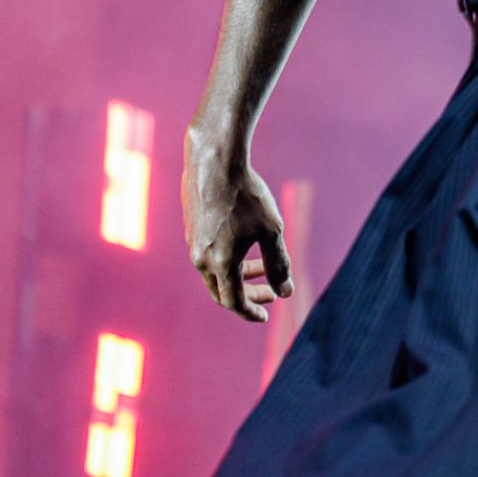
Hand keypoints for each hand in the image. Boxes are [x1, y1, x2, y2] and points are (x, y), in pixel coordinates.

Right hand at [183, 126, 293, 321]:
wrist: (215, 160)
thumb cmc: (246, 195)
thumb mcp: (271, 230)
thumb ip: (279, 264)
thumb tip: (286, 292)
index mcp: (219, 264)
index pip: (234, 302)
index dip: (250, 311)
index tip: (265, 316)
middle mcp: (200, 258)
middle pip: (222, 291)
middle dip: (247, 295)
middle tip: (270, 292)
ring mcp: (193, 243)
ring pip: (215, 272)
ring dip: (239, 275)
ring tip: (262, 267)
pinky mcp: (191, 227)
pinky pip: (208, 255)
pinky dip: (227, 260)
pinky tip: (245, 244)